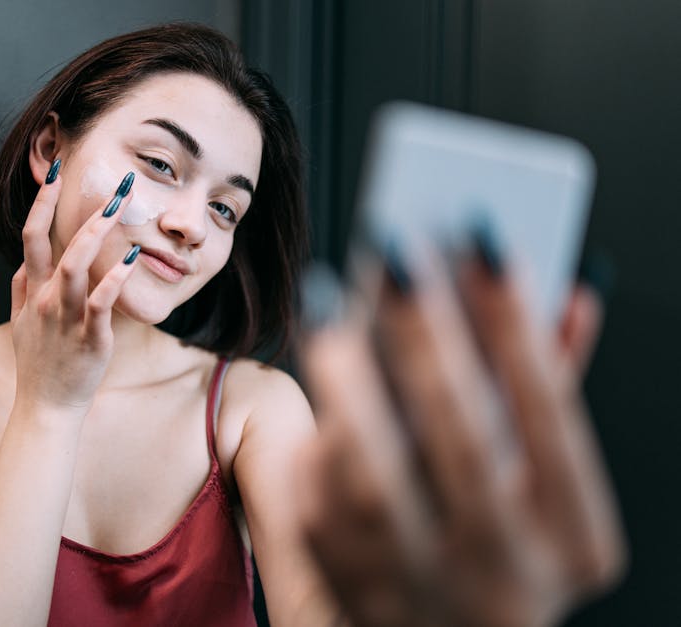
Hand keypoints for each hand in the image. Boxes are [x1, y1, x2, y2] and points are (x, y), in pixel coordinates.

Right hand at [9, 162, 138, 411]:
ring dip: (98, 235)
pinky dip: (115, 279)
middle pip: (61, 244)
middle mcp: (46, 299)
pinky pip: (101, 303)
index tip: (58, 172)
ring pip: (76, 267)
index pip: (32, 236)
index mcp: (32, 291)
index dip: (43, 202)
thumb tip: (22, 265)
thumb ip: (21, 290)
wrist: (45, 407)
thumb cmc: (37, 364)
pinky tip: (132, 259)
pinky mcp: (90, 338)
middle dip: (87, 211)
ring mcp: (66, 318)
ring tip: (121, 209)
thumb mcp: (20, 324)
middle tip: (117, 184)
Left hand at [296, 246, 624, 626]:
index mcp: (574, 539)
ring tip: (328, 296)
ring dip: (349, 379)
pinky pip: (326, 507)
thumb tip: (568, 290)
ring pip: (376, 481)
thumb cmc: (503, 541)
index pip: (553, 417)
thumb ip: (556, 393)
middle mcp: (507, 574)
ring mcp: (425, 591)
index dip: (516, 321)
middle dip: (427, 332)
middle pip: (463, 439)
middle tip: (394, 243)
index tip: (482, 232)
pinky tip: (315, 374)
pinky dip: (319, 433)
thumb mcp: (550, 485)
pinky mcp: (353, 591)